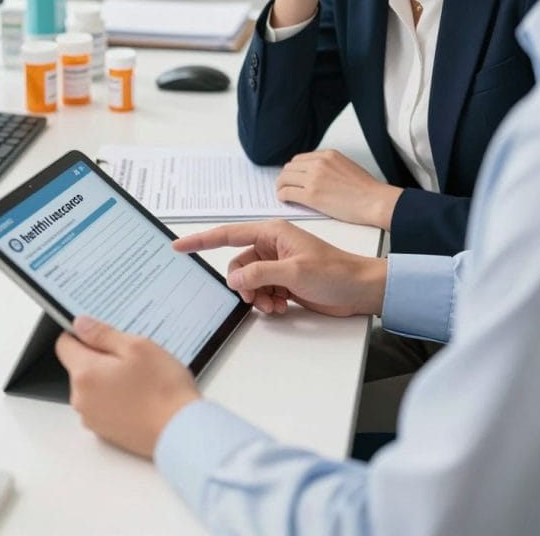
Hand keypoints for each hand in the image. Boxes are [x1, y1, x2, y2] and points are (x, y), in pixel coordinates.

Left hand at [55, 316, 199, 457]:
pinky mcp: (105, 432)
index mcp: (85, 374)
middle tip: (133, 357)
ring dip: (110, 377)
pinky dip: (116, 397)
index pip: (64, 344)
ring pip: (93, 385)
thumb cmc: (162, 388)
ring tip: (141, 378)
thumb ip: (103, 334)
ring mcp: (92, 418)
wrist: (179, 430)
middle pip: (80, 366)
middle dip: (101, 357)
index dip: (82, 334)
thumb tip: (80, 324)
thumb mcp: (136, 347)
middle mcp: (81, 399)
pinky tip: (140, 395)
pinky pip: (103, 404)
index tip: (102, 333)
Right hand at [173, 220, 386, 317]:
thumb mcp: (294, 272)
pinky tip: (282, 307)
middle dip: (243, 285)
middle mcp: (271, 246)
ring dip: (256, 297)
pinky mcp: (284, 281)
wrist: (360, 289)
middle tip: (257, 298)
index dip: (201, 240)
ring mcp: (277, 265)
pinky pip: (261, 291)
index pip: (228, 234)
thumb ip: (260, 273)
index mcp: (271, 232)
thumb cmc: (335, 272)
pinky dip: (267, 302)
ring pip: (248, 281)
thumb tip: (235, 277)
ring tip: (275, 305)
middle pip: (238, 265)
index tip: (179, 245)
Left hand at [277, 149, 401, 229]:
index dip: (293, 170)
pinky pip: (287, 192)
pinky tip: (284, 200)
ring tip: (282, 193)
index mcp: (328, 154)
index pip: (300, 159)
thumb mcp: (346, 166)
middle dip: (285, 177)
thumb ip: (328, 166)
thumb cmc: (366, 189)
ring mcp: (314, 178)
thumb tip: (314, 174)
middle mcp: (319, 163)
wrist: (375, 201)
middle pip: (290, 167)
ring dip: (281, 186)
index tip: (291, 177)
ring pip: (285, 178)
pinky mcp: (311, 195)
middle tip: (284, 186)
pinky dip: (282, 196)